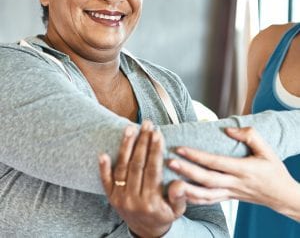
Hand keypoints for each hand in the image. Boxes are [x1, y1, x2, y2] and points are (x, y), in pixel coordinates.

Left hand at [99, 121, 185, 237]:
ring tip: (130, 128)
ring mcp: (119, 198)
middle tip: (147, 124)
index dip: (155, 150)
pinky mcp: (110, 197)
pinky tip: (103, 153)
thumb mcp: (177, 211)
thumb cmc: (163, 215)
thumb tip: (180, 183)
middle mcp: (133, 199)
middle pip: (137, 164)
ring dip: (126, 146)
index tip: (157, 133)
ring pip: (122, 168)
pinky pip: (105, 181)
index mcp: (151, 202)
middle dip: (143, 142)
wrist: (146, 232)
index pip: (152, 170)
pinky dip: (103, 168)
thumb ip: (179, 197)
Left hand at [167, 127, 299, 216]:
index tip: (180, 149)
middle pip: (206, 179)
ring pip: (205, 195)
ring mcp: (231, 193)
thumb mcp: (267, 149)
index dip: (196, 156)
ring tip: (171, 180)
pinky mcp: (228, 198)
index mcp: (243, 169)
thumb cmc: (274, 170)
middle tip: (170, 162)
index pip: (215, 162)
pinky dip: (194, 199)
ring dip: (186, 188)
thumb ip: (249, 135)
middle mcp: (235, 183)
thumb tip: (228, 130)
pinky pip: (209, 201)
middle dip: (186, 171)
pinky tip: (182, 193)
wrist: (282, 195)